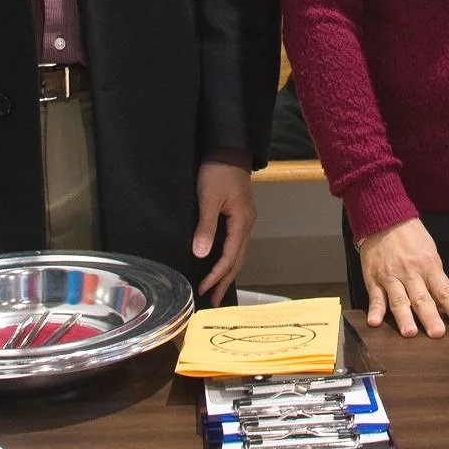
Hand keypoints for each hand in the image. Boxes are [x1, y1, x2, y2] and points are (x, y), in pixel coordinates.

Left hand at [191, 160, 256, 299]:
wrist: (229, 149)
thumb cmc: (218, 171)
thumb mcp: (208, 198)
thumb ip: (206, 227)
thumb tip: (201, 255)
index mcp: (242, 222)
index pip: (230, 256)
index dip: (217, 275)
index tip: (203, 290)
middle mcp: (246, 224)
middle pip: (238, 259)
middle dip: (224, 280)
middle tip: (212, 300)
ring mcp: (244, 219)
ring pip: (238, 252)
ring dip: (227, 271)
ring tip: (216, 288)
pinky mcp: (239, 215)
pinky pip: (235, 243)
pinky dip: (228, 258)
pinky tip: (220, 263)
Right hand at [354, 218, 448, 337]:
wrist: (384, 219)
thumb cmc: (411, 237)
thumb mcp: (429, 253)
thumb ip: (434, 278)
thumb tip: (442, 305)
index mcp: (429, 266)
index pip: (445, 291)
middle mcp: (411, 273)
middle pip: (422, 298)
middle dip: (430, 317)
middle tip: (437, 334)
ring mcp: (391, 277)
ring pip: (399, 300)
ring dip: (404, 317)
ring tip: (409, 333)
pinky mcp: (373, 279)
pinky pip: (375, 296)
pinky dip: (375, 310)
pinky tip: (374, 322)